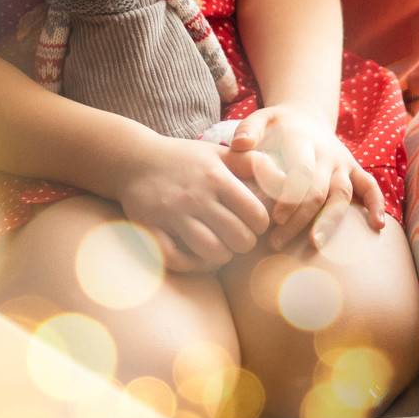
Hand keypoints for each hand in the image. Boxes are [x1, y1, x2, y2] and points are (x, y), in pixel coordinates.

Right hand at [114, 133, 270, 273]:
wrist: (134, 160)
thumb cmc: (185, 159)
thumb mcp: (218, 153)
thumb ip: (252, 163)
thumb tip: (284, 177)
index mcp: (216, 176)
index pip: (255, 213)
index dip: (261, 225)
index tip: (255, 224)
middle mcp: (196, 195)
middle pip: (237, 237)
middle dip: (244, 244)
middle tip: (240, 239)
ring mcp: (172, 214)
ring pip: (211, 252)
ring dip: (222, 257)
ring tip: (223, 250)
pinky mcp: (152, 229)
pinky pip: (179, 260)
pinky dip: (193, 264)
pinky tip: (198, 256)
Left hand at [228, 104, 386, 251]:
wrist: (305, 113)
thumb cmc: (278, 125)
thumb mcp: (262, 118)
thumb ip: (249, 129)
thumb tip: (238, 145)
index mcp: (303, 140)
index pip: (300, 171)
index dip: (289, 196)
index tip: (273, 219)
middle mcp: (326, 152)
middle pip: (318, 189)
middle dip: (299, 218)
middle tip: (276, 241)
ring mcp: (342, 162)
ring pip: (342, 194)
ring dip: (329, 221)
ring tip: (314, 244)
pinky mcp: (354, 169)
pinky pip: (369, 186)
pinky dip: (377, 204)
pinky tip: (377, 227)